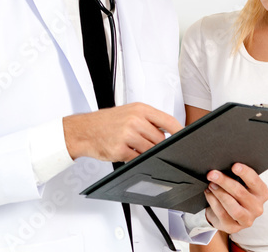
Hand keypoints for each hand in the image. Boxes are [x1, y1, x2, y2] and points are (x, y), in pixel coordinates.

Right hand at [63, 102, 182, 161]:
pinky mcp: (120, 150)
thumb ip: (149, 119)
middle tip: (146, 142)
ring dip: (146, 152)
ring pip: (150, 149)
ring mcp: (127, 135)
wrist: (83, 130)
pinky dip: (135, 157)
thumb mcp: (130, 112)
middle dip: (157, 144)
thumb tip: (170, 131)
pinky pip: (137, 158)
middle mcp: (134, 120)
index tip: (184, 137)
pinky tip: (127, 151)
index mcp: (140, 109)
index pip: (168, 121)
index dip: (179, 131)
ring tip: (133, 145)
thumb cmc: (107, 121)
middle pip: (160, 139)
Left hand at [203, 163, 267, 233]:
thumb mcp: (243, 185)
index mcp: (263, 194)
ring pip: (232, 206)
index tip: (234, 166)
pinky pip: (222, 213)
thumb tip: (225, 164)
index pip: (255, 182)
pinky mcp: (233, 227)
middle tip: (213, 174)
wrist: (229, 214)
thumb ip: (239, 177)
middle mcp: (257, 208)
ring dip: (219, 193)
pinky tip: (209, 193)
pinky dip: (213, 202)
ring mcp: (246, 220)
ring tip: (211, 184)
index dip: (245, 173)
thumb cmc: (236, 195)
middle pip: (240, 193)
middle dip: (225, 181)